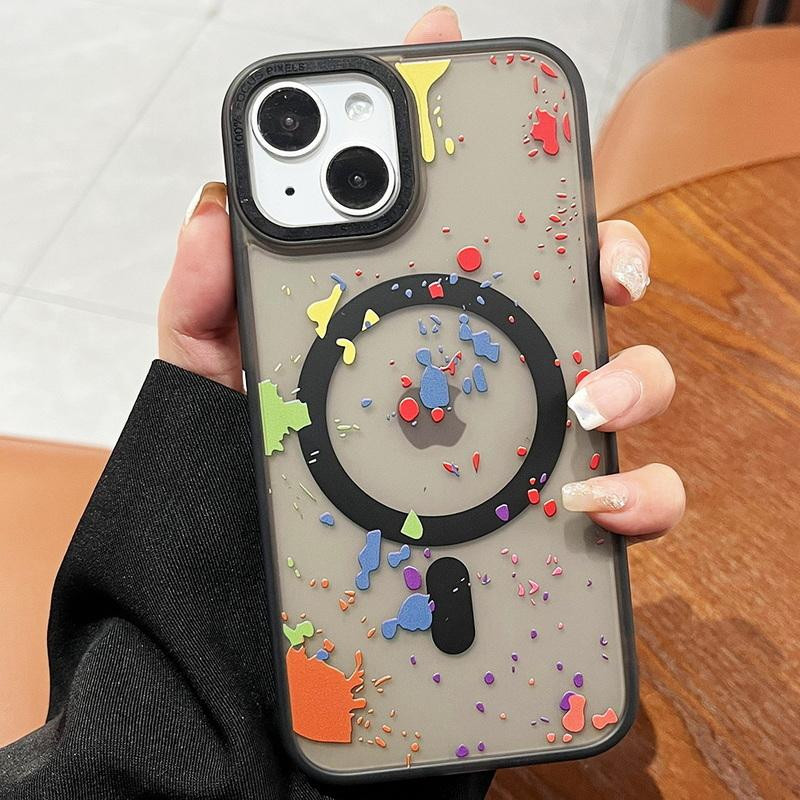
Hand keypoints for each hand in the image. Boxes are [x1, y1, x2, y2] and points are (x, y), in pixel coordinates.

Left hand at [158, 5, 684, 539]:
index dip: (504, 165)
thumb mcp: (215, 376)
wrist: (243, 591)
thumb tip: (214, 217)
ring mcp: (529, 446)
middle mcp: (490, 372)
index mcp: (419, 320)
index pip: (482, 231)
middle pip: (579, 288)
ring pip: (631, 386)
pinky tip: (593, 500)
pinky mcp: (552, 525)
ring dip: (636, 379)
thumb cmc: (239, 475)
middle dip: (610, 254)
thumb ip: (209, 299)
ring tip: (593, 400)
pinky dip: (638, 497)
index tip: (510, 122)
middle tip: (601, 266)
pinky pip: (632, 504)